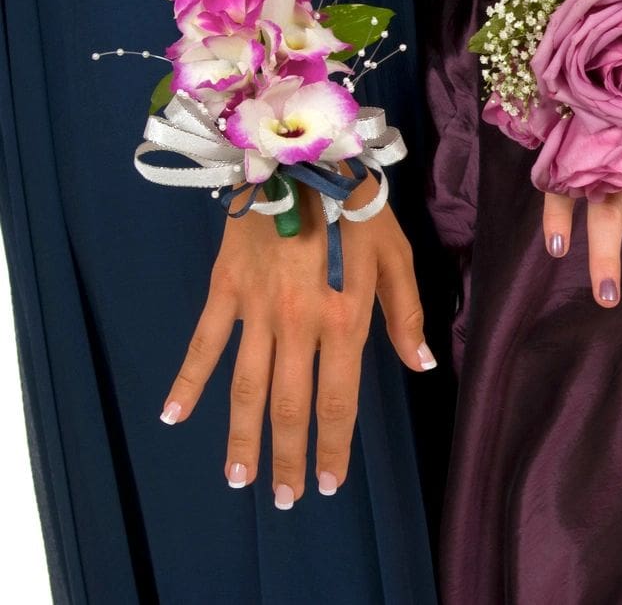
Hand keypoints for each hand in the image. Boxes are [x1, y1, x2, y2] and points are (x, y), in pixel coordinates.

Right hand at [158, 176, 432, 508]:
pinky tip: (172, 417)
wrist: (303, 152)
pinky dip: (187, 381)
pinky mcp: (225, 287)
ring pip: (246, 387)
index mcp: (345, 319)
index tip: (327, 483)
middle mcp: (299, 323)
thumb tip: (421, 366)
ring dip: (241, 436)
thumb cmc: (360, 206)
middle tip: (281, 499)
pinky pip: (203, 342)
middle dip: (286, 457)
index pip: (337, 399)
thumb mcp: (397, 256)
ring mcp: (257, 308)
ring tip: (238, 478)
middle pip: (290, 405)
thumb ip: (407, 315)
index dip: (332, 445)